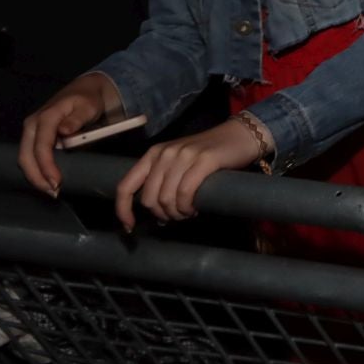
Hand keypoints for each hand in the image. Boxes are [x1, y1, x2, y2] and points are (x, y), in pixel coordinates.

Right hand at [19, 73, 123, 195]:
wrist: (86, 90)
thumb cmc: (88, 99)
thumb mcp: (88, 106)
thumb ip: (77, 119)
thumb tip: (64, 131)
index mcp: (45, 117)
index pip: (41, 147)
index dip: (46, 166)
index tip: (57, 182)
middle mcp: (32, 125)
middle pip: (26, 157)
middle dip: (37, 177)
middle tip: (54, 193)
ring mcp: (31, 132)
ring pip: (25, 159)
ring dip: (36, 177)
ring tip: (52, 191)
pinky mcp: (34, 138)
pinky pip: (30, 157)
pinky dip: (37, 171)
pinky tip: (48, 181)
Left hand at [113, 117, 265, 232]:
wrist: (240, 136)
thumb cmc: (208, 154)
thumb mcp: (178, 163)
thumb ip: (163, 181)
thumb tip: (155, 212)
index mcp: (153, 154)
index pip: (126, 185)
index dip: (123, 210)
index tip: (130, 227)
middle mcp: (165, 153)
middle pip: (149, 198)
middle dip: (161, 215)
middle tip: (177, 217)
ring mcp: (184, 155)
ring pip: (167, 198)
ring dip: (177, 213)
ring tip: (188, 213)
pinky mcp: (204, 160)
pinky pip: (186, 192)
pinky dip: (188, 207)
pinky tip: (194, 209)